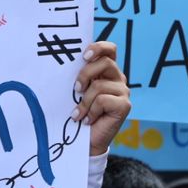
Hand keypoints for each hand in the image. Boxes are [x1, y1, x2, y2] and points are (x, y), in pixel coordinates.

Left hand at [71, 41, 131, 155]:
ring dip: (84, 101)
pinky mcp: (125, 106)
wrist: (85, 140)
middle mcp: (117, 79)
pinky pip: (103, 100)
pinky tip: (88, 120)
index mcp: (106, 71)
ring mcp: (123, 92)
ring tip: (79, 113)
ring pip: (100, 85)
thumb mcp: (76, 91)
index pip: (110, 50)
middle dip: (85, 74)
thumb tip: (63, 64)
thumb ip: (77, 76)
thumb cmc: (78, 112)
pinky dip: (91, 111)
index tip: (84, 56)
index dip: (99, 48)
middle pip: (105, 63)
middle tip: (75, 89)